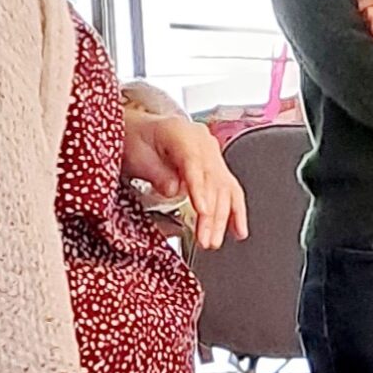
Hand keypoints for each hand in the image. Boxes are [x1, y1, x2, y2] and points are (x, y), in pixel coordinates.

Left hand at [122, 111, 248, 251]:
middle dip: (212, 213)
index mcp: (182, 132)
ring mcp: (211, 154)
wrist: (138, 132)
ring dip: (221, 218)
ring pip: (224, 188)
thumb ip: (157, 172)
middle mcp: (203, 142)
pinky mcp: (213, 167)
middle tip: (205, 238)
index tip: (203, 210)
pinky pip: (228, 189)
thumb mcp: (137, 154)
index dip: (200, 188)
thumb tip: (175, 190)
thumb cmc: (134, 139)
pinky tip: (238, 229)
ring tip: (213, 240)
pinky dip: (234, 210)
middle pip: (214, 179)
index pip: (196, 163)